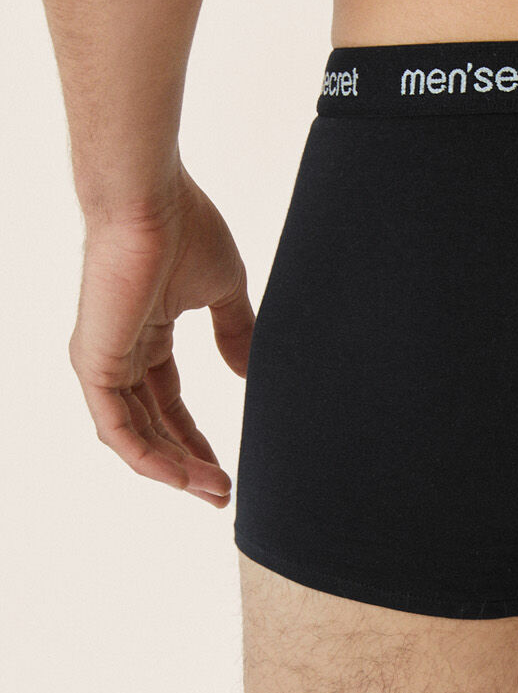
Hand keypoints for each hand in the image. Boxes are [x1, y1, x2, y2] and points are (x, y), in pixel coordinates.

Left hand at [68, 165, 254, 505]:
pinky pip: (116, 427)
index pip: (168, 403)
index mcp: (145, 336)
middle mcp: (119, 353)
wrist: (151, 199)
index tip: (227, 468)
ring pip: (133, 436)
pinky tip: (180, 477)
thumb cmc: (184, 228)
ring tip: (212, 490)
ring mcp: (103, 360)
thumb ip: (234, 332)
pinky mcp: (95, 363)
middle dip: (188, 463)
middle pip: (151, 427)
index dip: (196, 438)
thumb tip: (247, 373)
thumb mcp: (222, 291)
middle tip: (222, 493)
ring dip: (173, 469)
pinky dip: (147, 457)